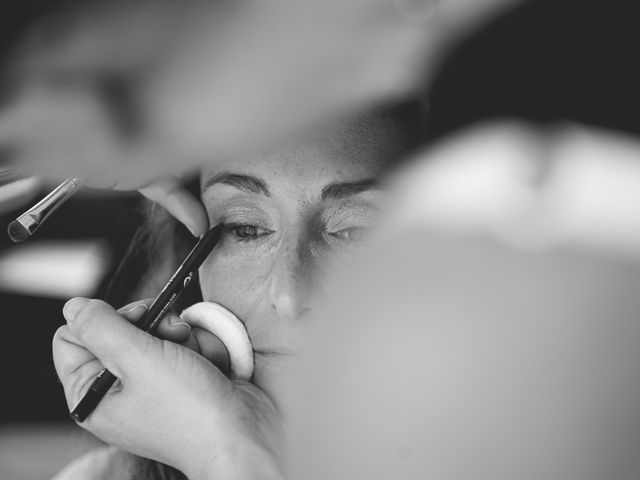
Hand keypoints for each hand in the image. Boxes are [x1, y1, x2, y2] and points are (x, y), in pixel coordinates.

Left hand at [52, 298, 283, 479]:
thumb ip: (101, 328)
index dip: (103, 320)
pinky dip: (200, 348)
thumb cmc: (189, 409)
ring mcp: (152, 385)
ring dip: (183, 338)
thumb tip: (74, 306)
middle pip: (118, 327)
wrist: (242, 434)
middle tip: (174, 334)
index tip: (136, 321)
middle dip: (152, 325)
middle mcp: (118, 390)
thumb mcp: (138, 360)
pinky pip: (183, 344)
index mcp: (93, 394)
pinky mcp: (181, 378)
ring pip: (157, 331)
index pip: (72, 336)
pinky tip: (210, 365)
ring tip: (197, 358)